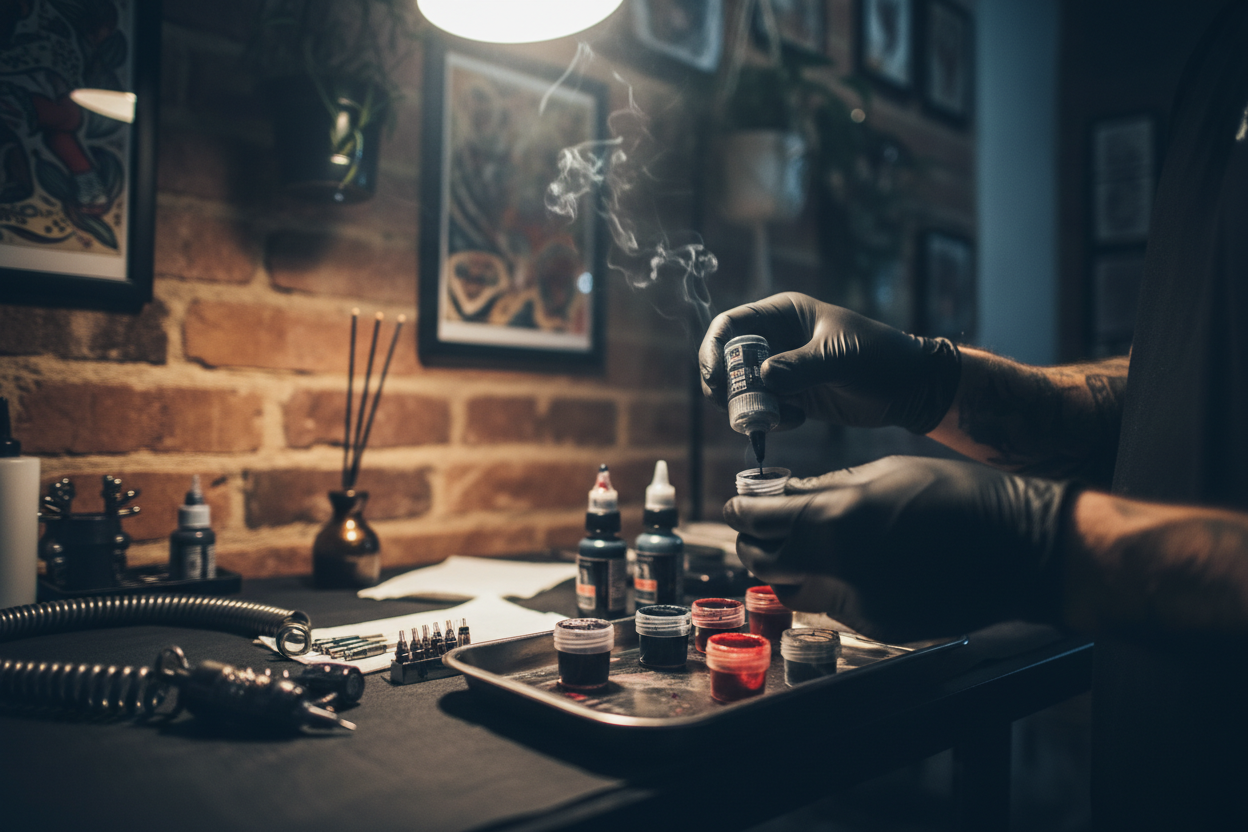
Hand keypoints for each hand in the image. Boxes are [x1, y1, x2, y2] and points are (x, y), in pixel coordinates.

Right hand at [698, 292, 960, 432]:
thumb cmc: (879, 356)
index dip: (714, 349)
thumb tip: (762, 377)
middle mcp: (776, 340)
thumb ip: (800, 366)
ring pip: (742, 389)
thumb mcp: (840, 356)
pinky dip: (769, 419)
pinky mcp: (792, 397)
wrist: (910, 387)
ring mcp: (782, 370)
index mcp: (783, 314)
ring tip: (775, 416)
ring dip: (747, 407)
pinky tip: (797, 420)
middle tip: (734, 407)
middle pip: (727, 361)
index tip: (714, 378)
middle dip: (726, 386)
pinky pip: (764, 409)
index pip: (731, 325)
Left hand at [723, 456, 1077, 641]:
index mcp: (838, 518)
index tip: (737, 505)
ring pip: (794, 591)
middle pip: (763, 563)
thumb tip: (778, 492)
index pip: (759, 520)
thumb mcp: (886, 472)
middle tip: (762, 526)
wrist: (1022, 548)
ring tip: (805, 545)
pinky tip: (855, 564)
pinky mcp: (879, 627)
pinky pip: (834, 607)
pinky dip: (830, 585)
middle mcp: (840, 568)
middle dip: (755, 543)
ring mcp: (860, 605)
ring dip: (788, 569)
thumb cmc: (958, 495)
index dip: (741, 511)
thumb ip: (824, 487)